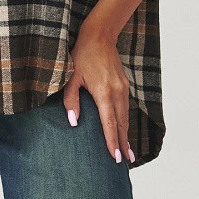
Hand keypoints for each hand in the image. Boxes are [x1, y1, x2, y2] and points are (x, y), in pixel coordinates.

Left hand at [63, 20, 135, 163]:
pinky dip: (125, 122)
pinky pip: (125, 108)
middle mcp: (117, 93)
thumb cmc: (82, 56)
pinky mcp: (124, 85)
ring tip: (127, 151)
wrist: (100, 36)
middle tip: (124, 162)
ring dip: (126, 135)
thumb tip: (74, 122)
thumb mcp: (71, 77)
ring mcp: (123, 89)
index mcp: (103, 93)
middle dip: (123, 143)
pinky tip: (124, 131)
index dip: (112, 141)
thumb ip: (71, 100)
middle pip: (121, 124)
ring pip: (125, 117)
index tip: (116, 157)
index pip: (109, 123)